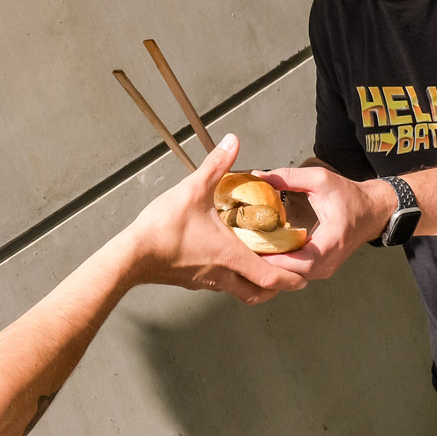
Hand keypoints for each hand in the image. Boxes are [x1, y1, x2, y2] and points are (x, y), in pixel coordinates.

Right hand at [122, 135, 312, 303]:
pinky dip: (233, 277)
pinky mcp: (191, 280)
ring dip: (255, 284)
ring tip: (263, 266)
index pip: (272, 277)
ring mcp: (206, 281)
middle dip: (279, 287)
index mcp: (231, 256)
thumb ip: (216, 165)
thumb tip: (232, 142)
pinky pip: (220, 284)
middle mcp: (222, 275)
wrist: (131, 257)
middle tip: (290, 275)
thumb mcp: (193, 190)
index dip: (292, 278)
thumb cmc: (162, 230)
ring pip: (240, 292)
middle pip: (259, 293)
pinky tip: (228, 260)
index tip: (305, 274)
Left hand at [257, 166, 395, 279]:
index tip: (250, 247)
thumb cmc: (350, 196)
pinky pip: (296, 273)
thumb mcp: (321, 179)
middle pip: (289, 274)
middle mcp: (327, 264)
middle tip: (242, 249)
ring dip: (271, 266)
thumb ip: (289, 177)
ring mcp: (324, 270)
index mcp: (330, 244)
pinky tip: (264, 252)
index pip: (297, 262)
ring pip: (291, 277)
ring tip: (249, 251)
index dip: (272, 258)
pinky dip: (280, 265)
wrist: (372, 211)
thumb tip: (259, 176)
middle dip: (265, 264)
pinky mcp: (319, 269)